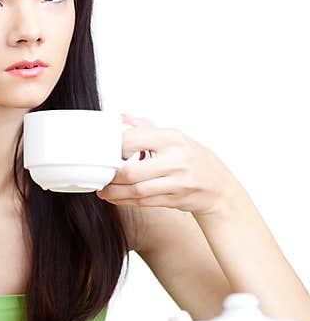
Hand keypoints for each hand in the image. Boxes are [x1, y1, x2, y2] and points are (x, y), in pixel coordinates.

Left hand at [95, 113, 239, 216]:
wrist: (219, 188)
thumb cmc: (194, 160)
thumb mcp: (175, 138)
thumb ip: (146, 128)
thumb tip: (121, 118)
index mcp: (172, 138)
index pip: (133, 140)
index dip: (114, 148)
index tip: (106, 152)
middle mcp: (176, 159)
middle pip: (131, 171)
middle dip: (111, 176)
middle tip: (101, 175)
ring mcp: (177, 181)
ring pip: (135, 190)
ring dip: (114, 192)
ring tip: (104, 189)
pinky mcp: (174, 199)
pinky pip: (142, 202)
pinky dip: (124, 200)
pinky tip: (115, 197)